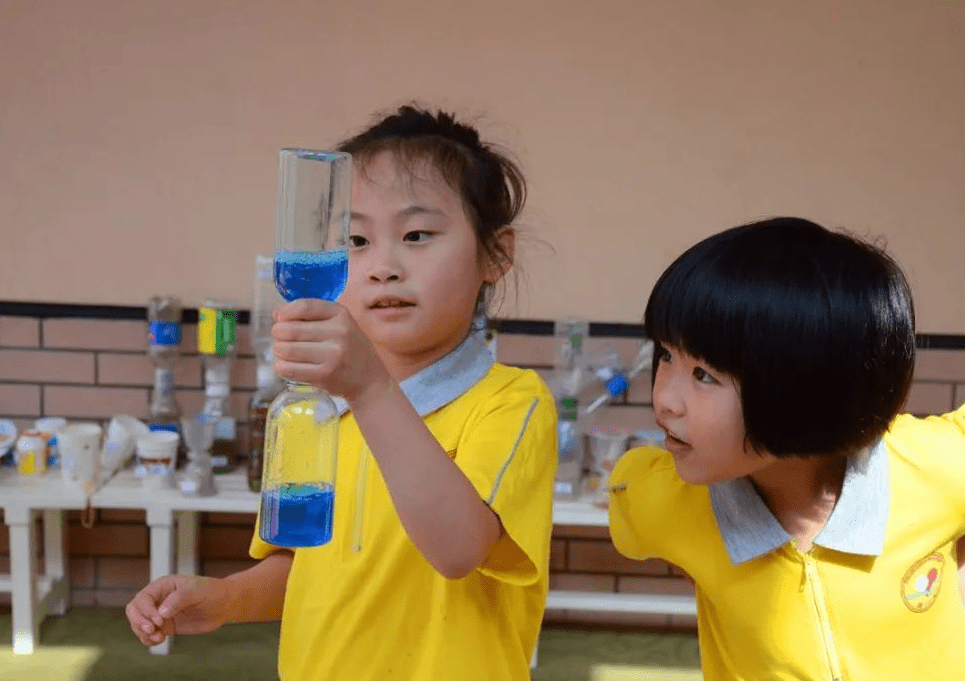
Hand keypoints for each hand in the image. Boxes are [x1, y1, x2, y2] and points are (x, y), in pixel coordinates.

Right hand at [125, 574, 232, 646]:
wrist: (225, 604)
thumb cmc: (212, 591)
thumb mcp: (197, 590)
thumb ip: (178, 599)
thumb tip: (161, 612)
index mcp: (163, 586)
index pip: (142, 598)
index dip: (146, 611)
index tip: (160, 620)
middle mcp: (158, 599)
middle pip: (134, 611)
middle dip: (139, 622)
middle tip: (152, 630)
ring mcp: (161, 613)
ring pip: (139, 624)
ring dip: (143, 633)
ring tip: (159, 638)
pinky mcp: (167, 626)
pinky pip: (149, 634)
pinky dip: (149, 640)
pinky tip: (159, 640)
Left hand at [271, 299, 392, 402]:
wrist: (368, 378)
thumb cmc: (348, 347)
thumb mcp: (337, 323)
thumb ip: (310, 315)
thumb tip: (276, 314)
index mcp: (340, 314)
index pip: (304, 307)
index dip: (285, 312)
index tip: (279, 318)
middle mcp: (338, 332)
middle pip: (290, 329)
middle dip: (278, 334)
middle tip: (281, 339)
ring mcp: (332, 354)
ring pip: (286, 350)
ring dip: (278, 351)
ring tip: (283, 352)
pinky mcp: (324, 374)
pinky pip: (289, 369)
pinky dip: (281, 366)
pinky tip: (285, 365)